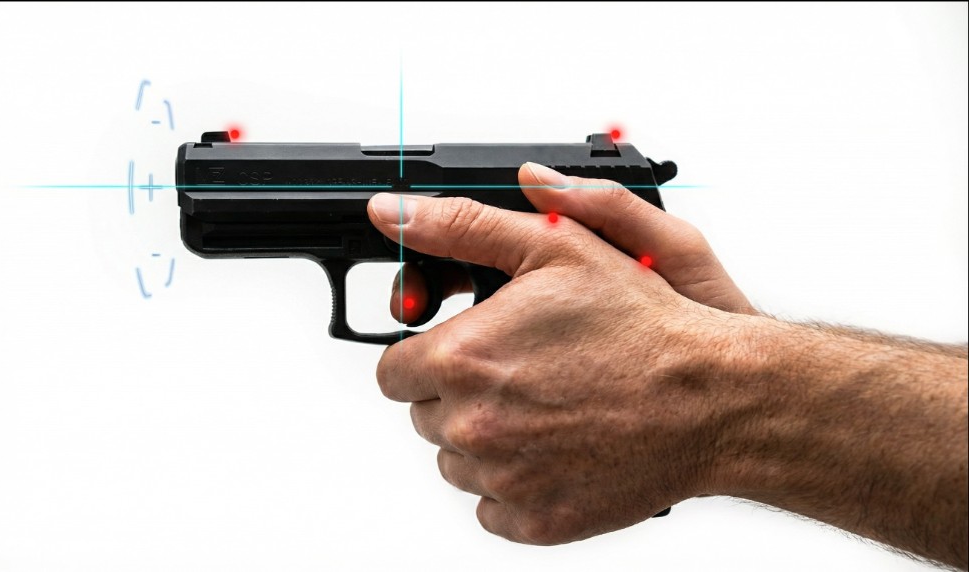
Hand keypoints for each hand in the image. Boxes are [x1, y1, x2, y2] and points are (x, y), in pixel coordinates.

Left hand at [367, 185, 743, 543]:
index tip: (463, 350)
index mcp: (463, 359)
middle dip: (458, 394)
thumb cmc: (640, 323)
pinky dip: (514, 483)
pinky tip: (556, 449)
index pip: (391, 370)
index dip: (426, 355)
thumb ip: (461, 226)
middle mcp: (472, 425)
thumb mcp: (553, 247)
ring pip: (455, 464)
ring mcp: (502, 480)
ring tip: (543, 409)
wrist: (712, 400)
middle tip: (518, 373)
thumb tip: (390, 213)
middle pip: (424, 417)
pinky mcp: (533, 521)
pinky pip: (491, 507)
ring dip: (485, 439)